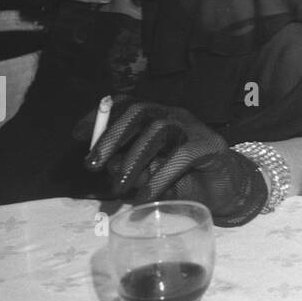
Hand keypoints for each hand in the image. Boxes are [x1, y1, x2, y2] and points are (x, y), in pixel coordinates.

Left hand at [83, 96, 267, 225]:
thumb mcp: (147, 175)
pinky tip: (146, 196)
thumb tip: (106, 167)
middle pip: (138, 111)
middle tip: (91, 165)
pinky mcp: (210, 144)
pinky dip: (160, 176)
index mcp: (155, 118)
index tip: (77, 136)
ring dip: (133, 159)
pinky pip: (182, 155)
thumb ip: (128, 169)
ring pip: (158, 129)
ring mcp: (192, 127)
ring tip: (117, 187)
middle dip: (111, 136)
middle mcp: (173, 115)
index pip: (124, 104)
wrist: (224, 190)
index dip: (100, 116)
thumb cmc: (183, 180)